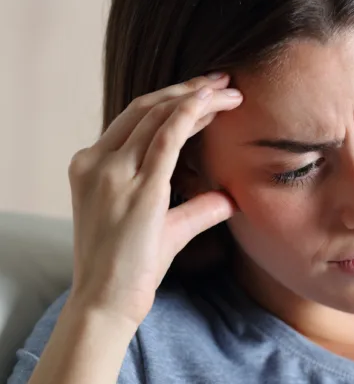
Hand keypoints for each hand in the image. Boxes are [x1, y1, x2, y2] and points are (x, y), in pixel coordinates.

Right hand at [67, 73, 242, 325]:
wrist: (106, 301)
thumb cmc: (132, 270)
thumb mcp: (166, 229)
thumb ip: (197, 209)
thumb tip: (229, 199)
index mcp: (93, 166)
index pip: (136, 119)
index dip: (173, 101)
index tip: (205, 93)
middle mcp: (97, 162)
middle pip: (145, 108)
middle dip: (187, 90)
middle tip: (223, 82)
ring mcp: (112, 171)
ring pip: (157, 115)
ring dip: (196, 98)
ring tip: (229, 92)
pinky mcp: (137, 187)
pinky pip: (165, 137)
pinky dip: (189, 114)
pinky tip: (211, 103)